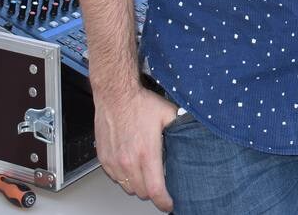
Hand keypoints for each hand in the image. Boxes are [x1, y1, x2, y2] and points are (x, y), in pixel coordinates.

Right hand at [94, 85, 179, 210]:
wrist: (115, 94)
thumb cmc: (140, 103)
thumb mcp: (168, 114)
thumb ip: (180, 128)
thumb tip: (193, 134)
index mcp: (147, 153)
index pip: (156, 190)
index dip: (164, 201)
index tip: (169, 204)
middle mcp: (129, 160)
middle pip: (142, 192)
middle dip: (152, 192)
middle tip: (159, 183)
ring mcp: (115, 161)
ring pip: (127, 187)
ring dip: (137, 185)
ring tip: (145, 173)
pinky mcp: (104, 158)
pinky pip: (115, 177)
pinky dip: (123, 176)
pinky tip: (131, 165)